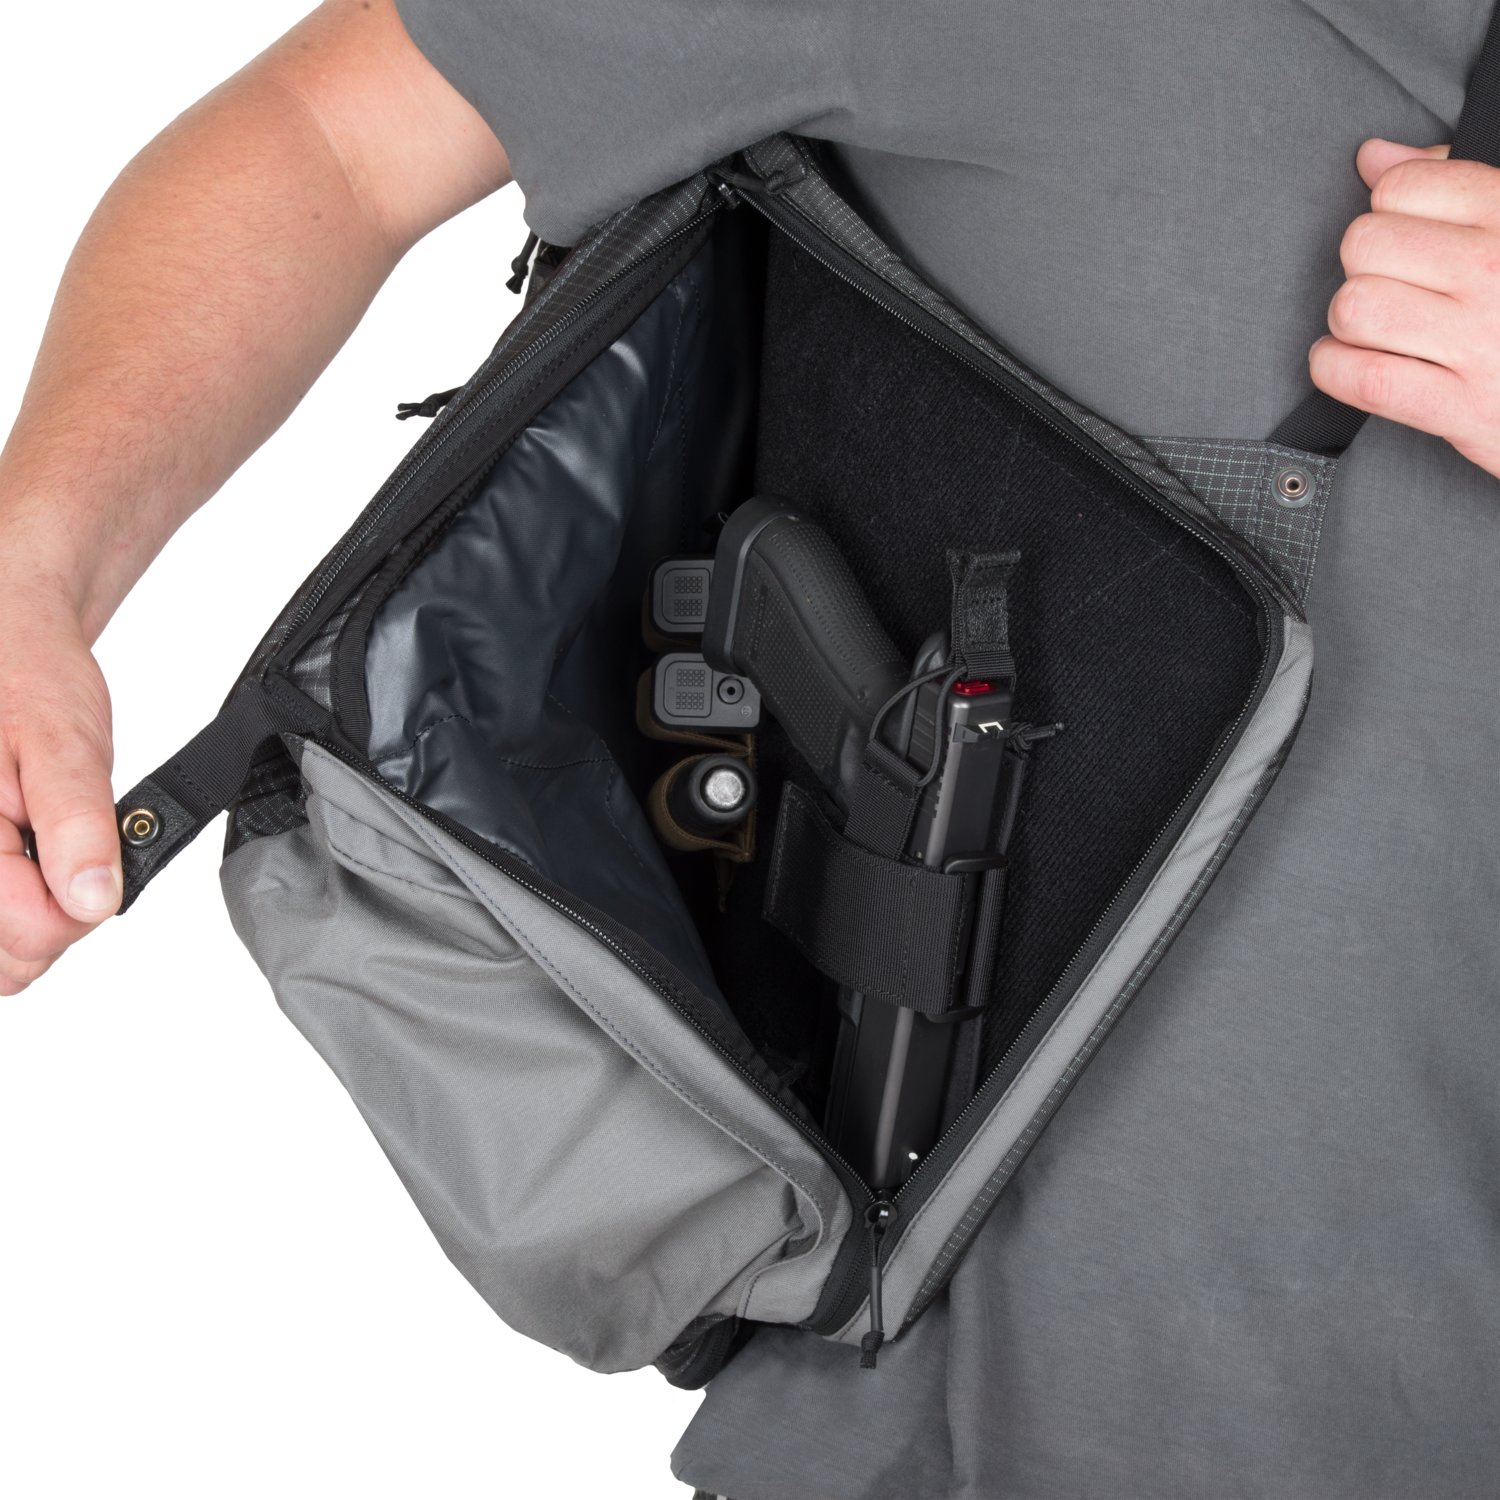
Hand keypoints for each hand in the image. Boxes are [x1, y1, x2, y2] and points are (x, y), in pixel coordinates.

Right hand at [0, 582, 120, 994]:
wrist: (6, 650)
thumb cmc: (27, 681)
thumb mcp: (66, 742)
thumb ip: (77, 823)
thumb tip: (91, 900)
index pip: (21, 935)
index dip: (75, 909)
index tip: (90, 864)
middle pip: (5, 959)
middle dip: (52, 914)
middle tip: (66, 847)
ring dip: (32, 914)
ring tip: (42, 846)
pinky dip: (15, 907)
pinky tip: (24, 860)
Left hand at [1310, 137, 1499, 477]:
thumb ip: (1450, 181)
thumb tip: (1374, 155)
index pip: (1400, 187)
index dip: (1387, 212)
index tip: (1406, 238)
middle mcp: (1497, 272)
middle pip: (1365, 244)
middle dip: (1363, 266)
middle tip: (1391, 287)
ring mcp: (1480, 341)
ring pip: (1355, 307)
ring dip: (1348, 322)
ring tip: (1374, 329)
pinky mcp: (1462, 407)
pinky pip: (1363, 377)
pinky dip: (1336, 370)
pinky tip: (1347, 363)